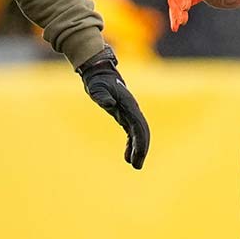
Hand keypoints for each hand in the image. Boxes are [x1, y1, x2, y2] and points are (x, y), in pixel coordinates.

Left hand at [77, 48, 149, 168]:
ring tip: (135, 165)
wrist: (99, 72)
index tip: (139, 155)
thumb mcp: (97, 87)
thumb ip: (102, 95)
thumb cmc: (98, 80)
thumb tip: (108, 103)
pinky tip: (127, 157)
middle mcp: (133, 110)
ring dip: (138, 149)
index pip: (139, 126)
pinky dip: (131, 145)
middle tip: (137, 166)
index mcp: (129, 106)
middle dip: (142, 149)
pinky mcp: (124, 115)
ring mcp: (129, 113)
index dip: (141, 141)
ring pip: (138, 133)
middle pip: (142, 132)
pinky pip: (131, 132)